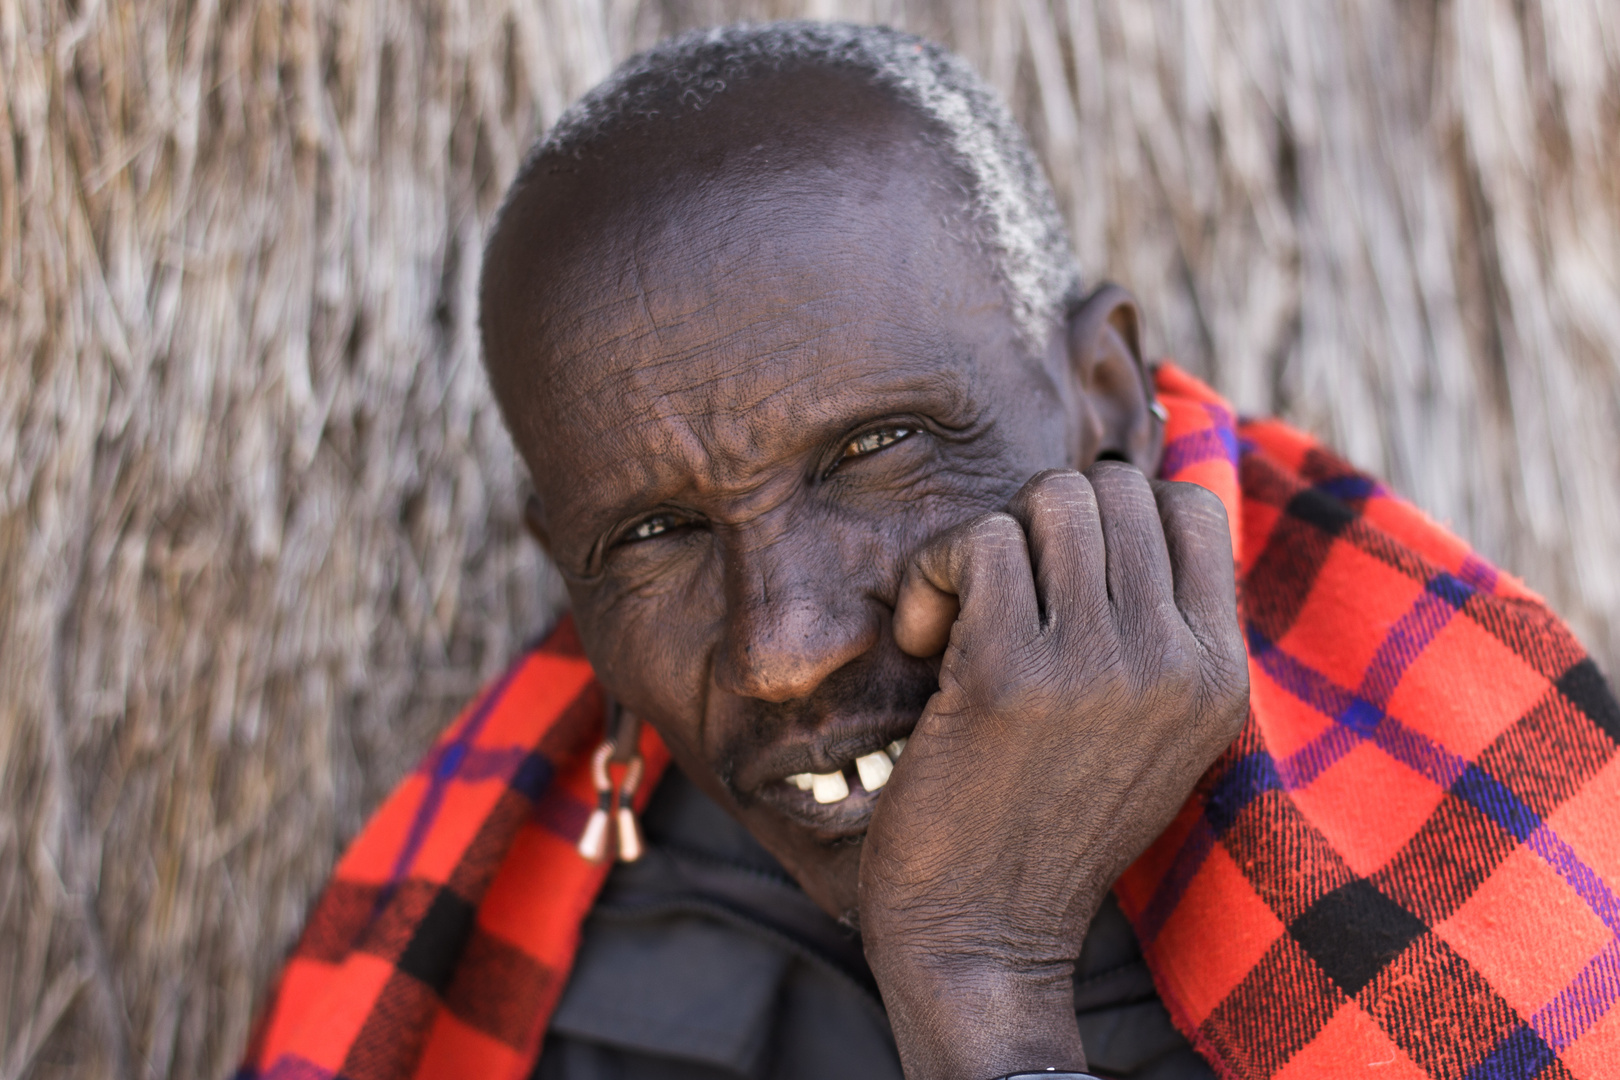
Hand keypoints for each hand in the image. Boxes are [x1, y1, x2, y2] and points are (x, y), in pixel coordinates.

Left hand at [859, 464, 1248, 1079]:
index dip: (1108, 514)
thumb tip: (1125, 489)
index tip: (1054, 580)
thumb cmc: (1043, 823)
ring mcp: (1099, 665)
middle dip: (1038, 524)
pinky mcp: (1009, 673)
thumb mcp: (1145, 732)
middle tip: (998, 600)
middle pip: (1113, 488)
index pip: (1189, 506)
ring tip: (960, 618)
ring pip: (1050, 499)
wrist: (983, 940)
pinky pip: (980, 542)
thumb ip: (1153, 630)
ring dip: (986, 543)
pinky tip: (923, 644)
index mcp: (1219, 675)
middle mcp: (1175, 662)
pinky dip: (933, 574)